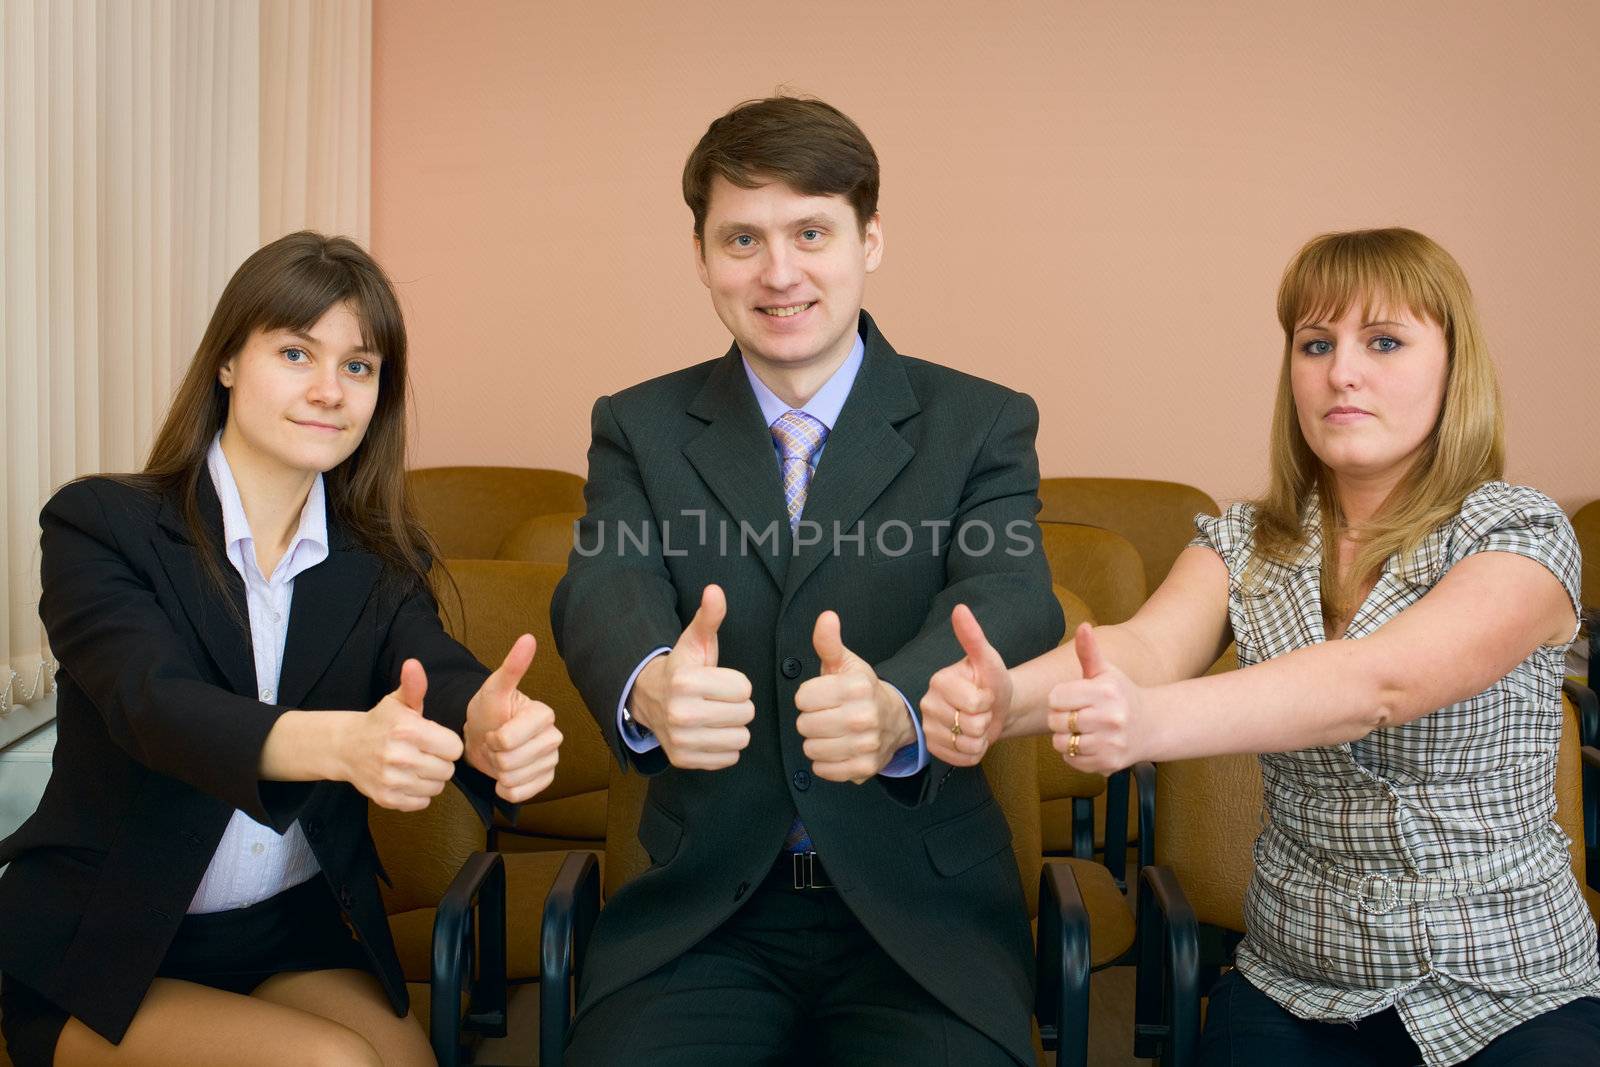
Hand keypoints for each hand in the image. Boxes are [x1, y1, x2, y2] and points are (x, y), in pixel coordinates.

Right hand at [339, 658, 464, 810]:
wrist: (346, 747)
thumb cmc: (381, 723)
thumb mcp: (398, 701)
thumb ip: (413, 686)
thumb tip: (413, 664)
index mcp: (407, 730)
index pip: (454, 748)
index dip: (447, 744)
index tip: (433, 739)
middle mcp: (399, 757)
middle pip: (448, 770)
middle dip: (440, 761)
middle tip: (423, 753)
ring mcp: (392, 780)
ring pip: (437, 787)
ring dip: (430, 778)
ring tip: (415, 765)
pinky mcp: (387, 799)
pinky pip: (422, 802)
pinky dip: (418, 793)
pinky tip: (406, 779)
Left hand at [465, 633, 563, 802]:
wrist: (483, 736)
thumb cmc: (488, 711)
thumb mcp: (493, 689)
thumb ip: (512, 666)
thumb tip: (528, 638)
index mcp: (544, 715)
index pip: (510, 739)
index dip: (494, 739)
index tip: (493, 729)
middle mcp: (554, 737)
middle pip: (511, 762)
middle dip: (494, 756)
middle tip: (493, 743)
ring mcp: (551, 760)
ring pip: (514, 779)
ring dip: (498, 772)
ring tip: (498, 756)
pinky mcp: (546, 779)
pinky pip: (520, 794)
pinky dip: (505, 789)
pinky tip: (503, 776)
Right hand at [628, 584, 754, 770]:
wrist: (649, 699)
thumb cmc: (682, 668)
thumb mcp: (696, 640)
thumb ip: (709, 616)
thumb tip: (715, 590)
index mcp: (686, 682)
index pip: (744, 688)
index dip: (737, 683)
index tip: (719, 681)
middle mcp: (680, 713)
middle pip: (745, 714)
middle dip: (738, 705)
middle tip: (719, 699)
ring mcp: (681, 740)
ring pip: (741, 738)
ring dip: (734, 727)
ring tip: (716, 715)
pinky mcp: (684, 760)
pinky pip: (729, 758)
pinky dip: (724, 747)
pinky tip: (710, 732)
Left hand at [794, 611, 913, 783]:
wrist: (895, 720)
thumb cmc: (861, 690)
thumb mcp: (846, 663)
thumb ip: (829, 642)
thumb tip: (826, 617)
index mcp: (856, 687)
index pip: (802, 698)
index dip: (807, 697)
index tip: (821, 696)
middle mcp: (863, 716)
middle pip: (804, 725)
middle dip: (810, 720)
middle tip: (826, 715)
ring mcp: (865, 745)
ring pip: (811, 749)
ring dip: (816, 742)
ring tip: (831, 732)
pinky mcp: (864, 768)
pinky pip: (822, 770)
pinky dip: (824, 762)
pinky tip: (837, 748)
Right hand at [920, 604, 1012, 766]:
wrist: (995, 707)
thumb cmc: (992, 682)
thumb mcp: (989, 660)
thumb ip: (973, 637)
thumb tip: (960, 609)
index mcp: (939, 680)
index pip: (974, 704)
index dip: (987, 702)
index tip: (984, 693)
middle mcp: (927, 703)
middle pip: (970, 725)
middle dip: (985, 721)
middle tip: (982, 711)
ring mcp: (928, 728)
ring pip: (966, 744)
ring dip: (981, 738)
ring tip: (977, 724)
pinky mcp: (933, 748)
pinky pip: (961, 759)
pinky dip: (974, 753)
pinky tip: (972, 738)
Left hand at [1046, 623, 1143, 773]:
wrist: (1150, 726)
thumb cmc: (1120, 695)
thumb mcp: (1105, 672)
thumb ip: (1089, 651)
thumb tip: (1083, 626)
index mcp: (1105, 692)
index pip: (1055, 698)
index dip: (1059, 698)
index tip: (1071, 698)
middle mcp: (1110, 718)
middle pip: (1056, 722)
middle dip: (1060, 718)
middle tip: (1075, 715)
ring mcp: (1110, 743)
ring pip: (1061, 743)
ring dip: (1065, 738)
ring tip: (1081, 730)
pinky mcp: (1109, 763)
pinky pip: (1072, 760)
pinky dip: (1074, 754)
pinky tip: (1089, 743)